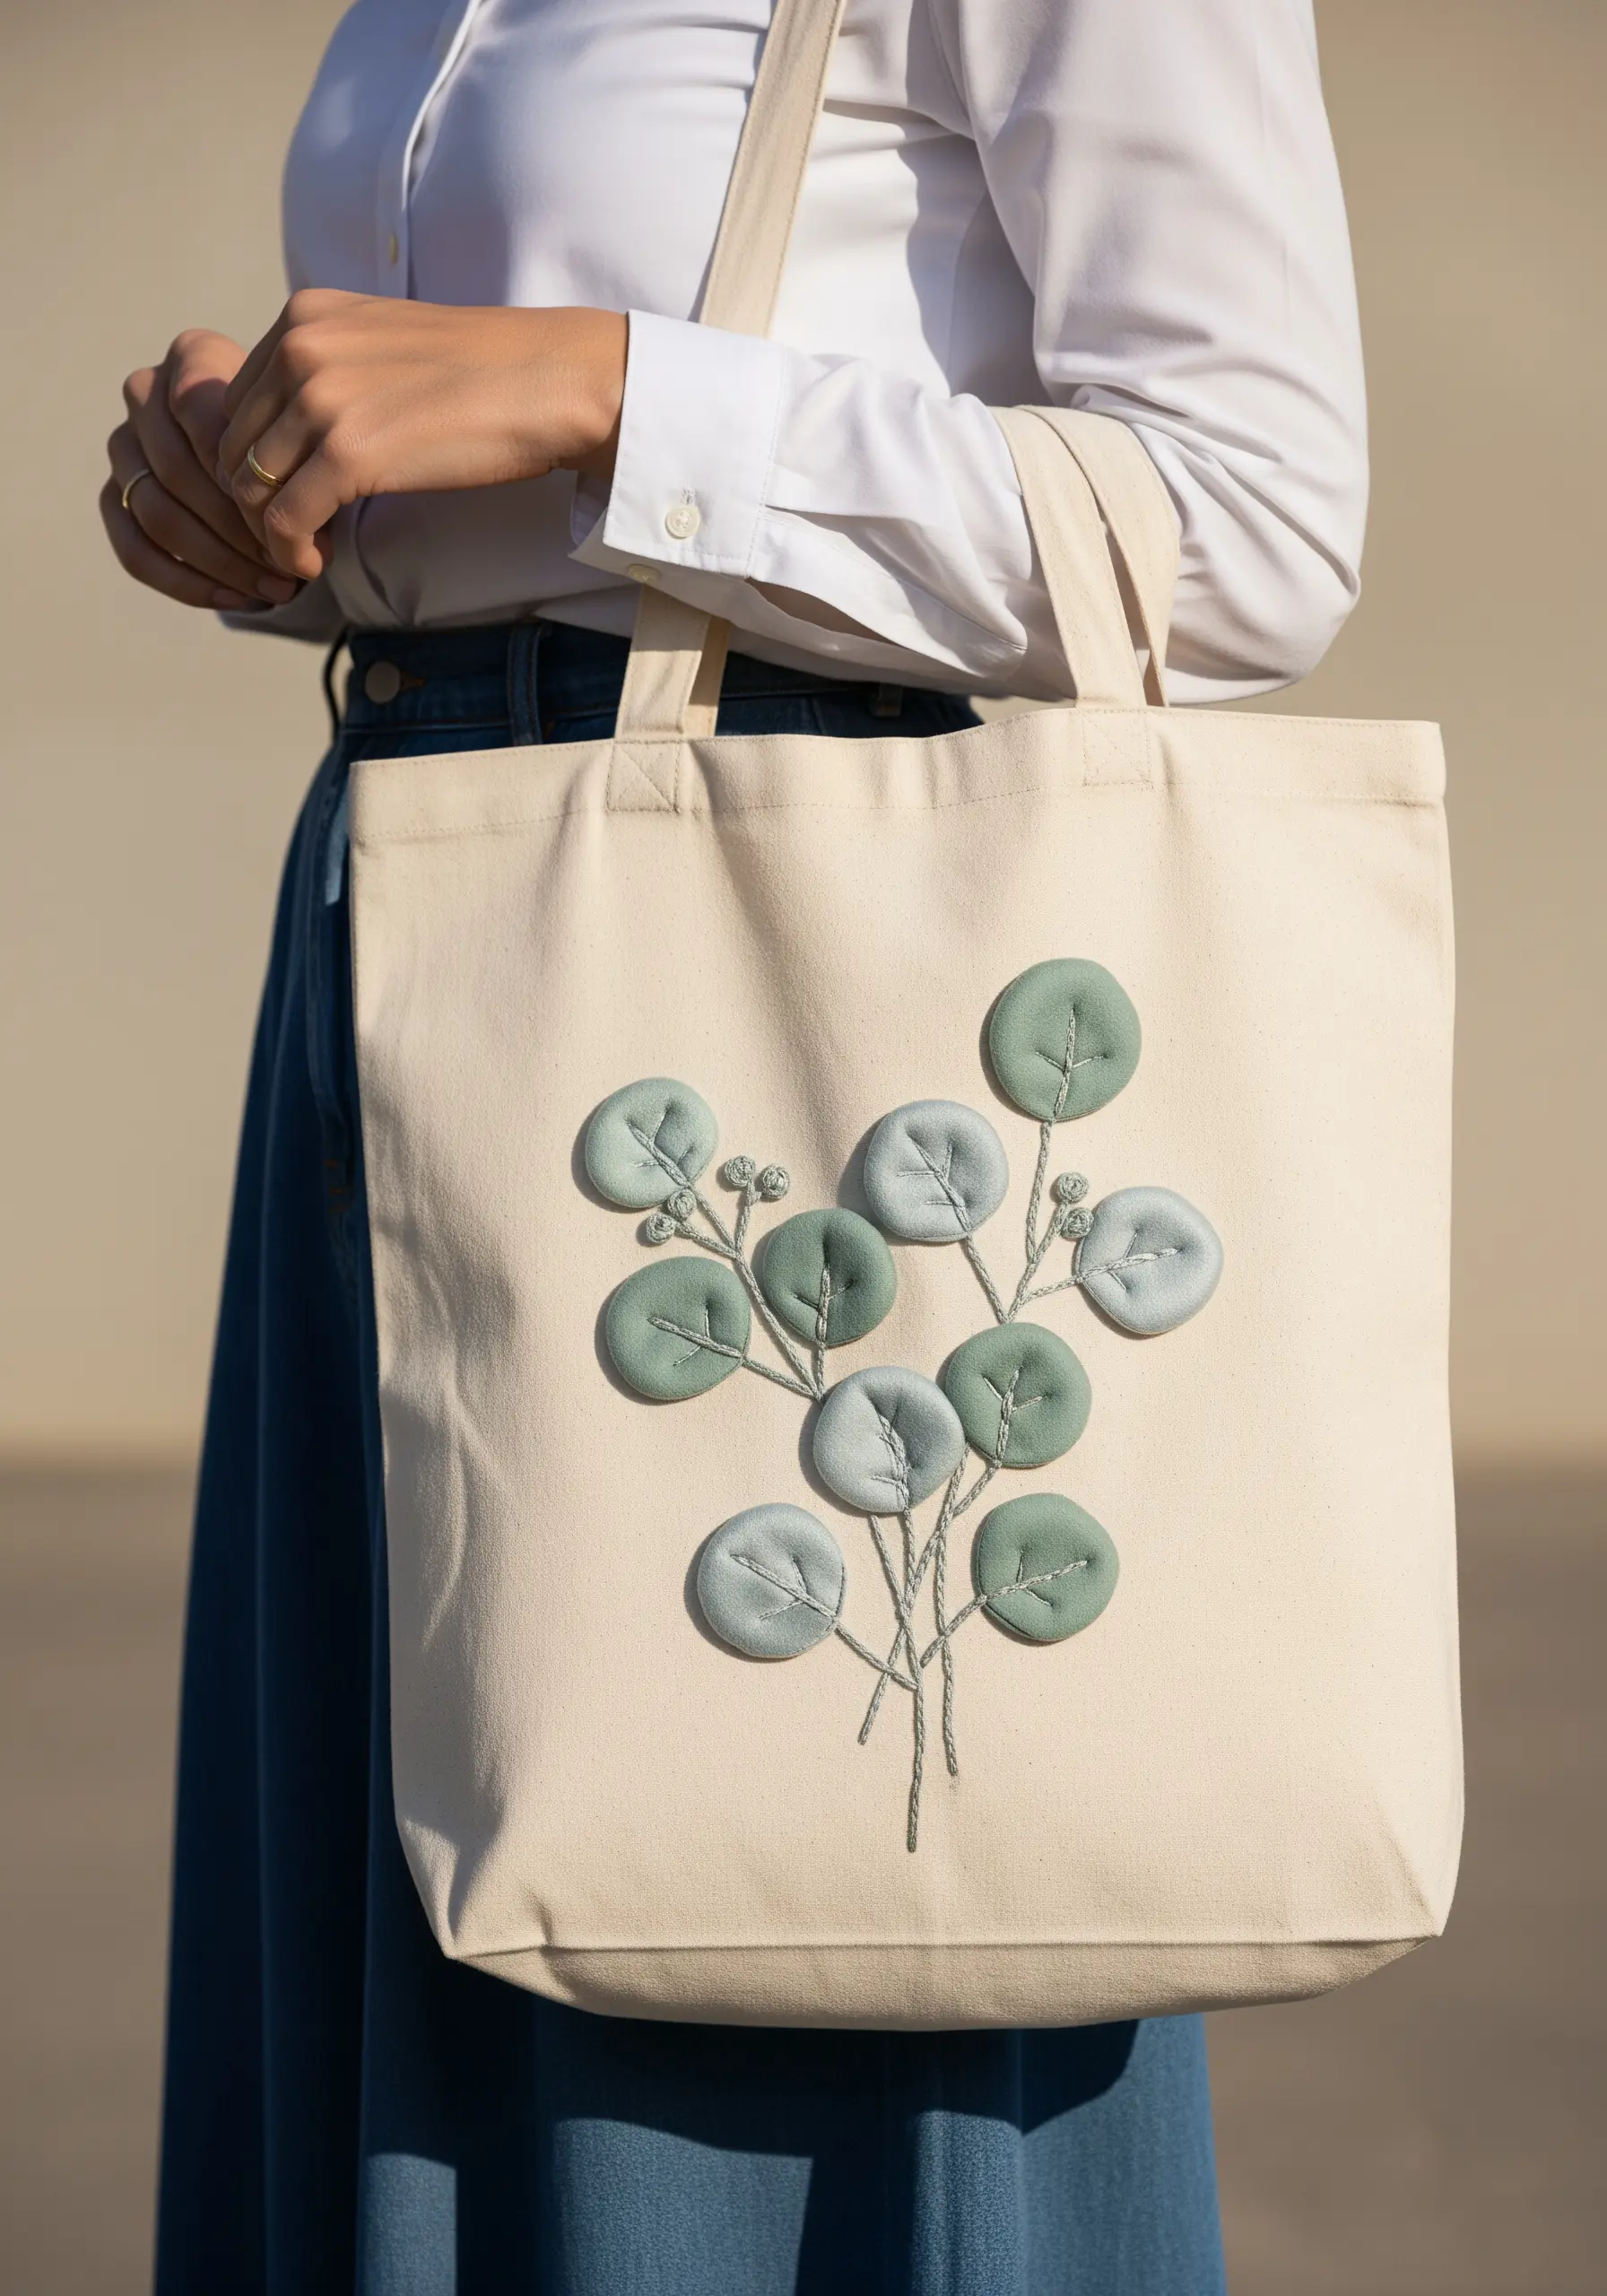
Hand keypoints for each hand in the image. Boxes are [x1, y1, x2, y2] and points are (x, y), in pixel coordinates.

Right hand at [101, 332, 304, 609]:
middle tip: (289, 565)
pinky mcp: (112, 495)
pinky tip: (236, 600)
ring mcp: (122, 444)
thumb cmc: (301, 440)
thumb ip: (302, 466)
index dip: (245, 473)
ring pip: (157, 514)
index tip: (291, 513)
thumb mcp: (312, 438)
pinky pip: (135, 550)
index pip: (203, 415)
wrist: (278, 455)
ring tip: (276, 588)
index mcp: (191, 356)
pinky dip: (187, 584)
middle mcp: (145, 391)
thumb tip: (301, 541)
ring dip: (220, 562)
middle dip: (237, 529)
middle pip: (177, 471)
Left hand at [218, 291, 627, 580]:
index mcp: (304, 317)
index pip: (234, 403)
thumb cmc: (485, 374)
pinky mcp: (348, 453)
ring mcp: (321, 399)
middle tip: (297, 534)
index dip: (252, 461)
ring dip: (271, 534)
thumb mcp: (384, 344)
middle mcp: (300, 348)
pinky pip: (284, 521)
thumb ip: (329, 369)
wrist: (550, 381)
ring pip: (247, 489)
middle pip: (231, 447)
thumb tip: (292, 432)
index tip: (289, 495)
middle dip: (254, 503)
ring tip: (309, 551)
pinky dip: (292, 553)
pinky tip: (319, 561)